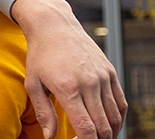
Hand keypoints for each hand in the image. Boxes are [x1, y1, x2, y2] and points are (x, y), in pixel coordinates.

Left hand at [12, 0, 125, 138]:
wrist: (55, 26)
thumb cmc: (40, 56)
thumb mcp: (33, 85)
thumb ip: (44, 113)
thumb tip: (50, 137)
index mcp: (68, 88)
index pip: (86, 127)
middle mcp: (89, 83)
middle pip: (103, 125)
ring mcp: (103, 77)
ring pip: (115, 116)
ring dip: (111, 132)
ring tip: (101, 138)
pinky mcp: (111, 72)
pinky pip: (121, 102)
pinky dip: (118, 118)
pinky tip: (110, 125)